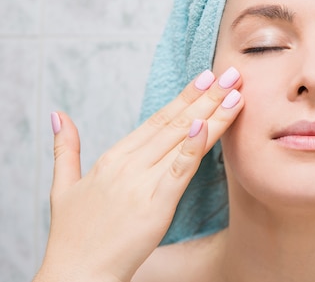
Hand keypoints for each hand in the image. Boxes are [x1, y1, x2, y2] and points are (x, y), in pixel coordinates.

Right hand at [34, 68, 243, 281]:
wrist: (74, 275)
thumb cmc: (73, 234)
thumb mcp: (64, 186)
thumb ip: (66, 148)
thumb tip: (58, 115)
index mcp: (114, 158)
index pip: (157, 119)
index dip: (185, 97)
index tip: (206, 77)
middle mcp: (129, 165)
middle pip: (175, 123)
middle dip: (206, 97)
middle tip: (232, 74)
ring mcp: (141, 184)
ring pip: (182, 141)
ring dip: (211, 115)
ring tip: (235, 92)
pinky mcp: (154, 206)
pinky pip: (177, 173)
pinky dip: (192, 149)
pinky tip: (206, 127)